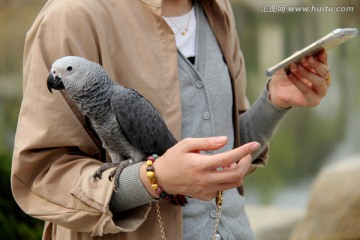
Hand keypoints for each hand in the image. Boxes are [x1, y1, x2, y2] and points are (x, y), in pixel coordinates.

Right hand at [141, 136, 259, 200]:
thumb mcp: (186, 144)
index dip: (244, 151)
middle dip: (245, 163)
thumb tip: (225, 140)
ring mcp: (206, 190)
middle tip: (245, 155)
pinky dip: (226, 179)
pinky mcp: (206, 196)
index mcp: (201, 165)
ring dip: (238, 172)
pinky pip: (223, 188)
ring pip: (233, 184)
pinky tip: (218, 172)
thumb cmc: (173, 158)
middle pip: (236, 174)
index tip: (255, 144)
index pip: (229, 158)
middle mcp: (206, 180)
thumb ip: (207, 142)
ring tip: (230, 162)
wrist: (162, 179)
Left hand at [268, 49, 330, 108]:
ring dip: (308, 73)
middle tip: (306, 58)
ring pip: (320, 82)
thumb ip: (297, 58)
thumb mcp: (290, 64)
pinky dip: (298, 82)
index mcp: (321, 71)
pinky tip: (290, 75)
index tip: (319, 49)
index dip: (323, 57)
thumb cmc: (286, 75)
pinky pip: (307, 91)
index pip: (325, 63)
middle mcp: (324, 82)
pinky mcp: (312, 101)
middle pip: (325, 72)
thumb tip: (302, 53)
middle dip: (316, 64)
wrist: (277, 90)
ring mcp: (319, 93)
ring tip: (297, 66)